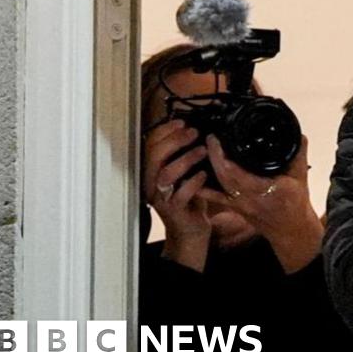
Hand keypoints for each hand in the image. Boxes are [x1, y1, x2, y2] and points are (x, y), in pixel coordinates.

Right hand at [143, 119, 212, 271]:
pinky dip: (194, 181)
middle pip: (154, 155)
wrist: (190, 229)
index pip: (148, 144)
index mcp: (151, 170)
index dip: (164, 131)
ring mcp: (160, 197)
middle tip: (193, 132)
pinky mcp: (173, 210)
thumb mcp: (185, 172)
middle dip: (174, 140)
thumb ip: (184, 153)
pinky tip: (204, 175)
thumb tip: (193, 128)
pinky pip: (181, 193)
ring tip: (202, 150)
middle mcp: (151, 183)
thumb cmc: (189, 198)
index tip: (182, 122)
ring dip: (186, 158)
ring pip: (166, 173)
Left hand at [200, 134, 322, 272]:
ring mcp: (240, 204)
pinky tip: (192, 177)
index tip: (219, 138)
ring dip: (209, 167)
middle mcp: (249, 198)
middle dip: (214, 156)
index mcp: (266, 190)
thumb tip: (298, 134)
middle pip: (224, 177)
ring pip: (218, 186)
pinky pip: (216, 197)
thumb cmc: (295, 204)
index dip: (224, 156)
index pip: (238, 173)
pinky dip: (203, 187)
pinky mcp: (234, 207)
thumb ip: (299, 155)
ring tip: (203, 149)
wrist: (290, 230)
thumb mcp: (301, 177)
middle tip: (210, 138)